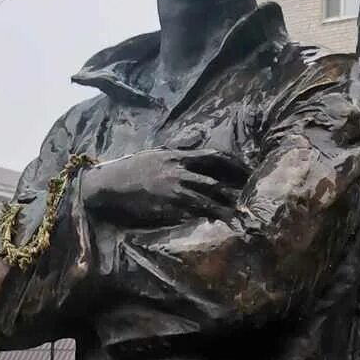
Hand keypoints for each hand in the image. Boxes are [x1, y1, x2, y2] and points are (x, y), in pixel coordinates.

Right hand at [81, 149, 246, 227]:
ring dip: (226, 207)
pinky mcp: (166, 208)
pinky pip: (191, 213)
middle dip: (236, 189)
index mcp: (177, 156)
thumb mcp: (157, 152)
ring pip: (207, 199)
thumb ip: (180, 146)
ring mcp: (172, 191)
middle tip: (251, 196)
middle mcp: (178, 171)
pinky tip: (217, 223)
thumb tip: (198, 136)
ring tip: (240, 215)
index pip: (213, 156)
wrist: (109, 185)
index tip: (247, 171)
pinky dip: (206, 218)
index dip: (233, 164)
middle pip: (215, 179)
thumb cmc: (132, 169)